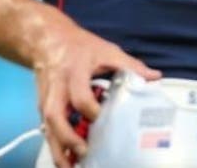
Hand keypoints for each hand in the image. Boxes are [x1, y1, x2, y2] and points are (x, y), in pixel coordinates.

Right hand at [32, 16, 160, 167]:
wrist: (48, 41)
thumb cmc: (79, 46)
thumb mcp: (106, 51)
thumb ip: (130, 66)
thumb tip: (154, 78)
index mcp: (74, 72)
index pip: (80, 96)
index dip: (92, 111)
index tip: (104, 120)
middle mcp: (57, 88)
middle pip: (55, 116)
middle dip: (68, 137)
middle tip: (84, 152)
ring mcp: (47, 99)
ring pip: (46, 127)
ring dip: (58, 149)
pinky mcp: (43, 107)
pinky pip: (46, 129)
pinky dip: (56, 146)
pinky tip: (65, 160)